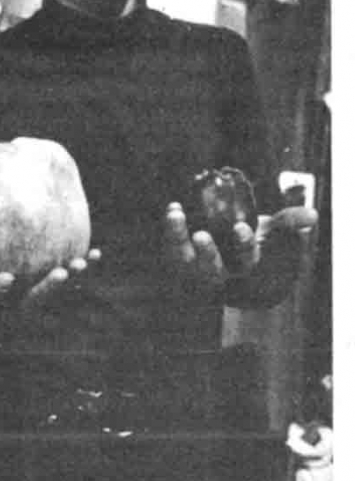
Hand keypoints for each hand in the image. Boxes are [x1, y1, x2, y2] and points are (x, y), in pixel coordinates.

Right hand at [0, 248, 102, 316]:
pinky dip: (80, 272)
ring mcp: (29, 306)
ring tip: (85, 262)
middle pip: (31, 305)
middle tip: (61, 273)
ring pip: (53, 298)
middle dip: (48, 291)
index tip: (8, 278)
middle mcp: (9, 311)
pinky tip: (96, 254)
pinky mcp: (44, 297)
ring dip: (71, 282)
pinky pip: (65, 285)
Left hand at [162, 202, 317, 309]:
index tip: (240, 229)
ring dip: (177, 238)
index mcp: (245, 265)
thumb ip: (289, 221)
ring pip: (183, 260)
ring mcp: (195, 268)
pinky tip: (173, 208)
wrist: (222, 246)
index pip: (246, 260)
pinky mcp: (177, 260)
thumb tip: (311, 215)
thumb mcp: (270, 231)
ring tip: (176, 214)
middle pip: (212, 270)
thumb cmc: (247, 239)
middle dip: (206, 254)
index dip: (244, 246)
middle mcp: (219, 272)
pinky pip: (170, 248)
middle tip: (201, 235)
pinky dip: (169, 230)